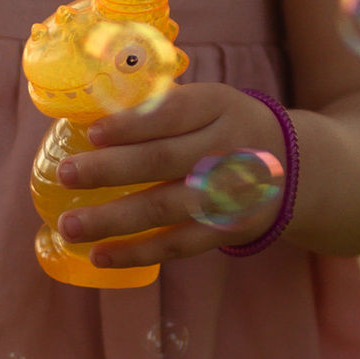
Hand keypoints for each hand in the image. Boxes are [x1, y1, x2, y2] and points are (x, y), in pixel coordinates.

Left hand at [51, 81, 286, 267]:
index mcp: (219, 105)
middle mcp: (228, 148)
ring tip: (70, 226)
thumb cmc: (226, 127)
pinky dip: (138, 253)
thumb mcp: (209, 103)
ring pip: (165, 207)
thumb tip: (85, 121)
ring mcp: (230, 193)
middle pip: (162, 160)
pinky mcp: (229, 230)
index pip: (172, 113)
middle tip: (65, 175)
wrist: (294, 167)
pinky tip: (101, 256)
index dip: (131, 125)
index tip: (92, 133)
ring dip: (113, 219)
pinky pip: (179, 245)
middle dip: (108, 170)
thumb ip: (161, 110)